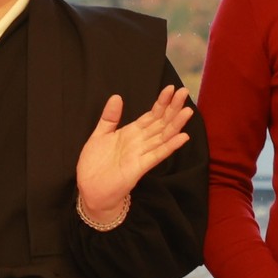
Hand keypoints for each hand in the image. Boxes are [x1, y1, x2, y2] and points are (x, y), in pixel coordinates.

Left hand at [75, 84, 191, 223]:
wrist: (90, 189)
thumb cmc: (95, 164)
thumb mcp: (100, 135)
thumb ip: (110, 117)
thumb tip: (117, 96)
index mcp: (132, 132)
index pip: (151, 115)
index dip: (161, 102)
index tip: (170, 88)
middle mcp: (140, 142)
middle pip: (161, 123)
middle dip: (172, 108)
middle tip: (184, 92)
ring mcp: (142, 154)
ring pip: (163, 136)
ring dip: (175, 124)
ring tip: (187, 111)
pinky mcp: (140, 167)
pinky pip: (157, 155)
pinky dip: (170, 146)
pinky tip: (182, 137)